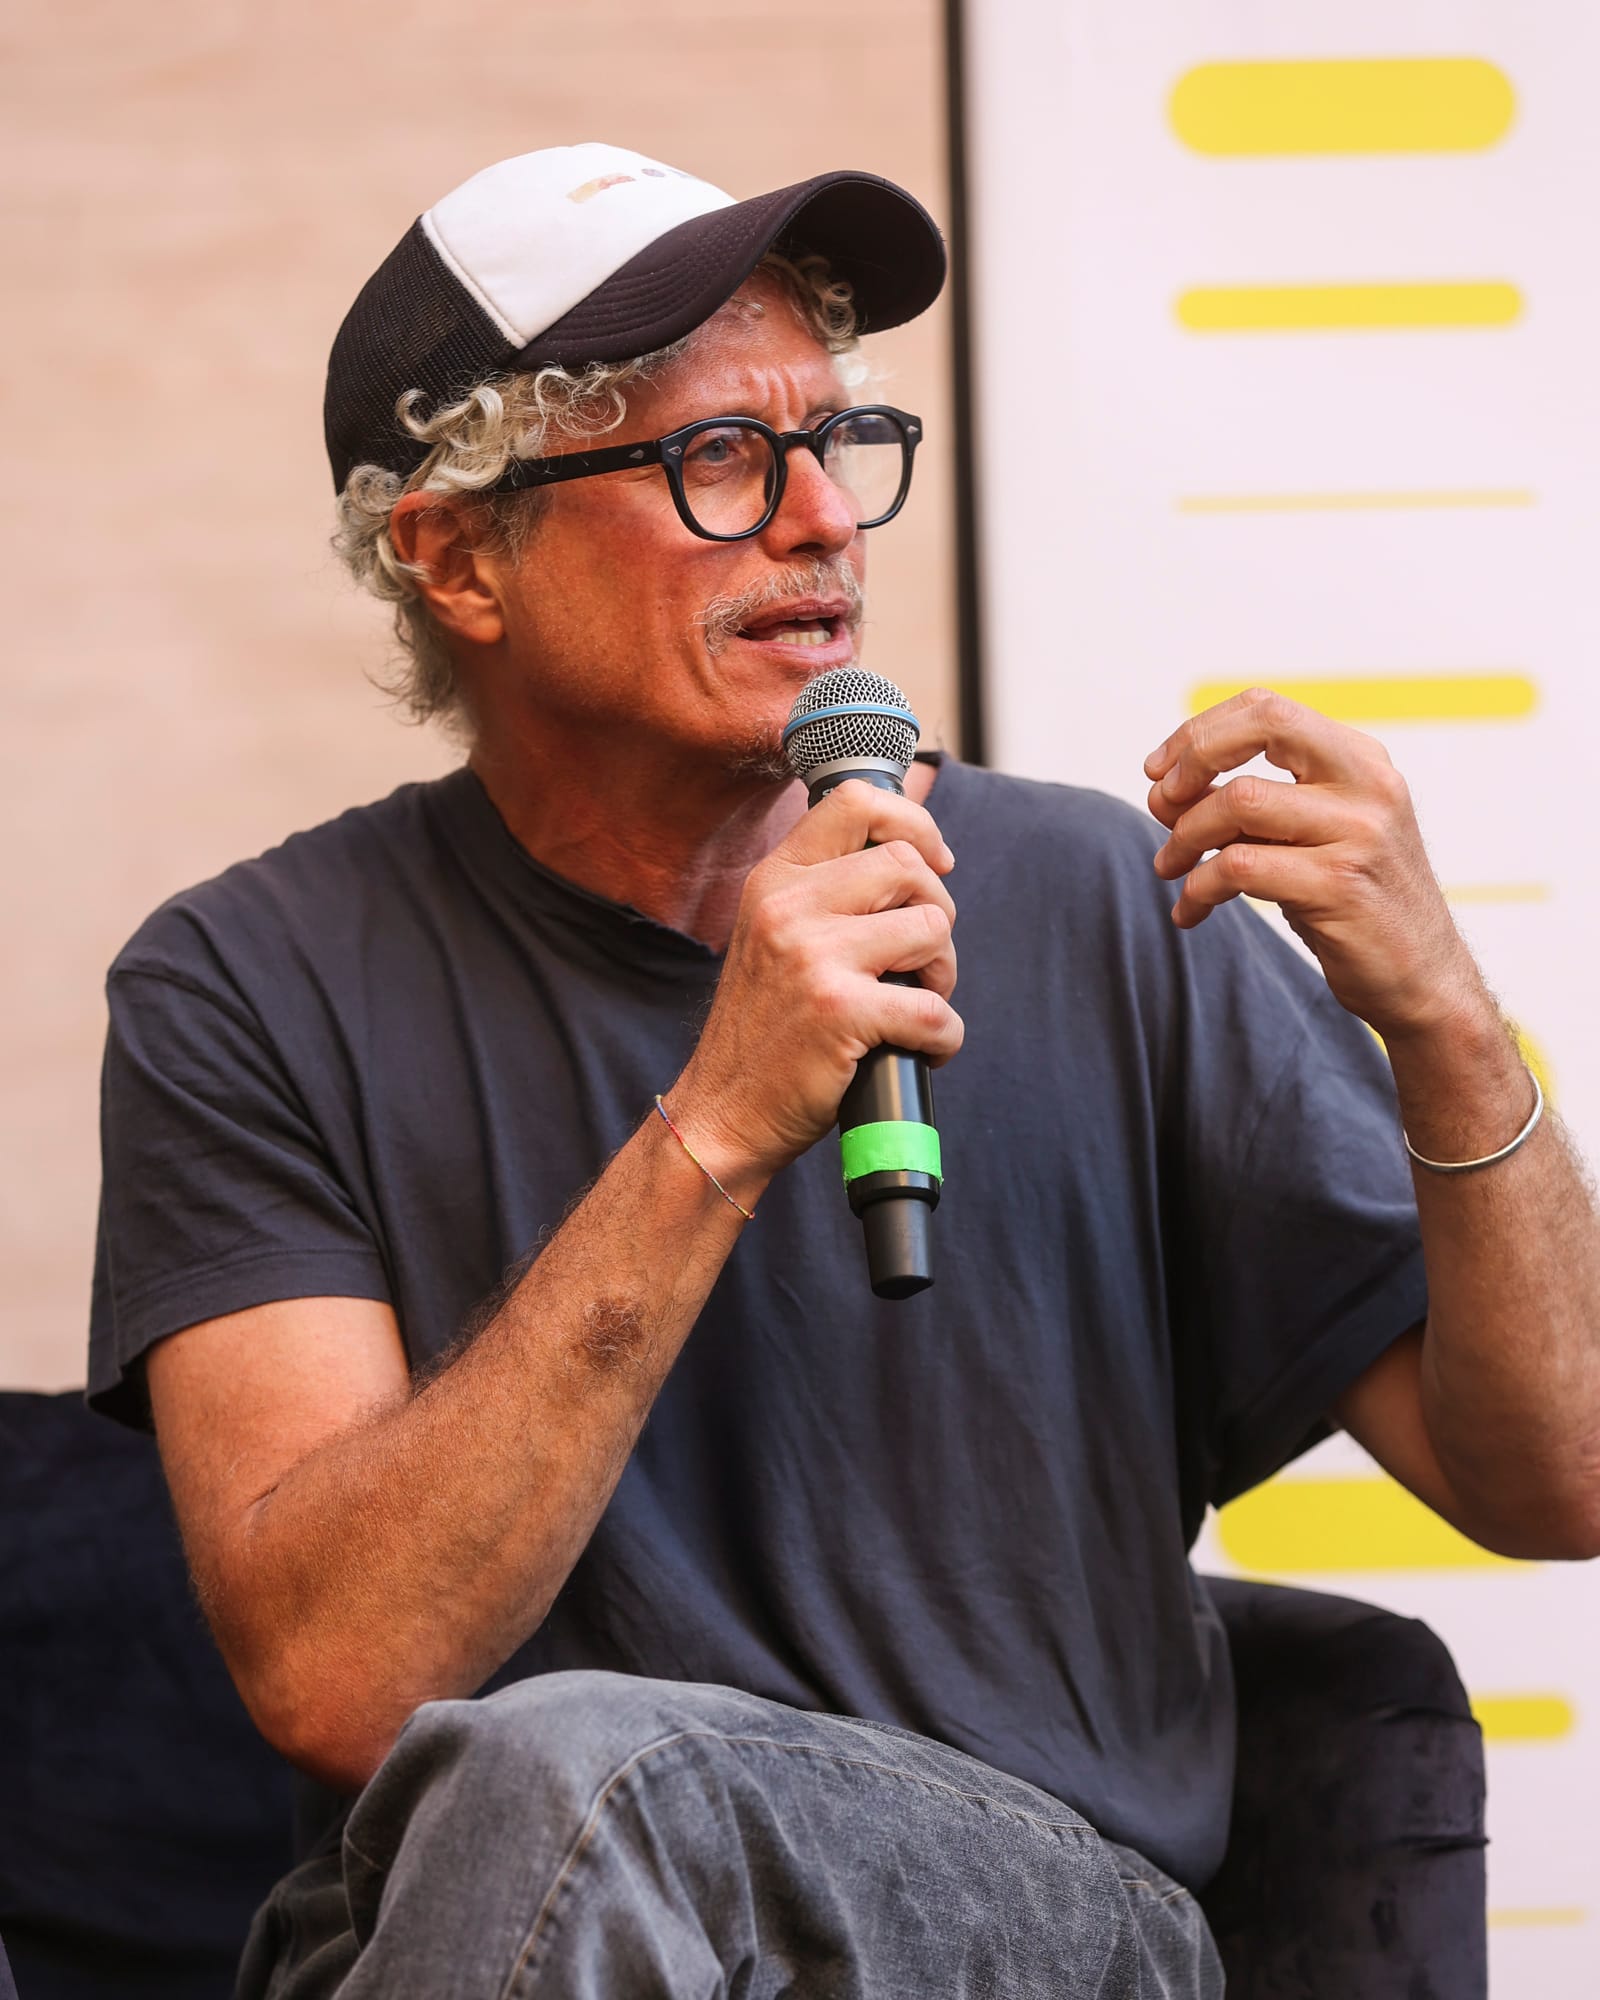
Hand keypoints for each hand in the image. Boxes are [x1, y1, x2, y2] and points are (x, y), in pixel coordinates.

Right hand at [670, 781, 961, 1188]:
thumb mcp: (773, 937)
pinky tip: (919, 1051)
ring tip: (915, 1004)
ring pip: (932, 927)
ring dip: (942, 975)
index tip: (934, 864)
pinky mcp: (839, 1010)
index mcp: (775, 880)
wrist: (723, 1111)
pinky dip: (943, 1038)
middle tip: (921, 964)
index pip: (856, 802)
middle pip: (910, 866)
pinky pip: (934, 1009)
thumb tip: (914, 861)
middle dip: (937, 914)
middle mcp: (789, 905)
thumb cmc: (765, 1031)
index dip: (915, 825)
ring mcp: (812, 955)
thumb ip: (824, 894)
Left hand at [1144, 687, 1478, 1039]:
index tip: (1158, 770)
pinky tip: (1190, 910)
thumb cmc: (1352, 902)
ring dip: (1184, 835)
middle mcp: (1368, 784)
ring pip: (1239, 800)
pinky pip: (1238, 866)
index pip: (1268, 708)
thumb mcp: (1311, 835)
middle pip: (1263, 727)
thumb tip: (1163, 789)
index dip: (1199, 731)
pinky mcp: (1340, 885)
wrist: (1420, 978)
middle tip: (1160, 805)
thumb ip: (1255, 804)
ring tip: (1170, 866)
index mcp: (1360, 760)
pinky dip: (1198, 887)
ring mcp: (1359, 832)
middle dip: (1193, 758)